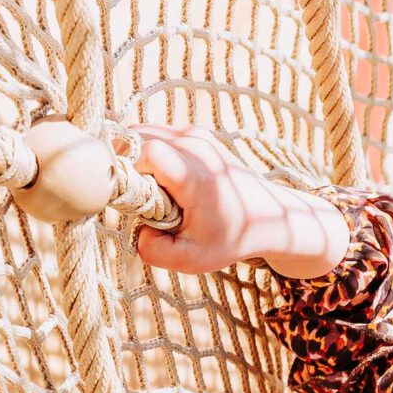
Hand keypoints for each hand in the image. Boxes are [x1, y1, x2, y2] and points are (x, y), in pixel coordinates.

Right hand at [132, 127, 350, 277]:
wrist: (269, 217)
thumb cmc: (231, 238)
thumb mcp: (191, 259)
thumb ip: (155, 251)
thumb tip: (137, 231)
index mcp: (194, 175)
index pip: (144, 151)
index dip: (124, 168)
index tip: (124, 193)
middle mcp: (195, 146)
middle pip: (137, 137)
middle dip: (124, 163)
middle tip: (131, 194)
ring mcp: (196, 135)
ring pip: (142, 132)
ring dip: (133, 157)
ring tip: (145, 188)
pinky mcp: (194, 133)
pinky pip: (155, 134)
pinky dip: (146, 152)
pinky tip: (156, 179)